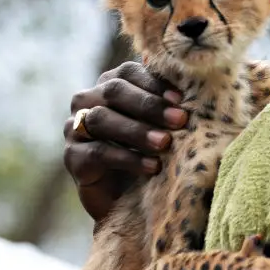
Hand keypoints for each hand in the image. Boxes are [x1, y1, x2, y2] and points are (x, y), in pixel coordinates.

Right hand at [63, 62, 188, 223]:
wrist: (128, 196)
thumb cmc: (151, 149)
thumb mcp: (163, 124)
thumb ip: (171, 100)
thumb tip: (196, 79)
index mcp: (110, 84)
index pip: (128, 72)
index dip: (154, 83)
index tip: (181, 99)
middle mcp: (87, 101)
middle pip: (114, 91)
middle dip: (149, 106)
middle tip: (180, 120)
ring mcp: (74, 128)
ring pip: (102, 119)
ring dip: (137, 131)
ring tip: (165, 143)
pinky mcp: (72, 157)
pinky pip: (97, 152)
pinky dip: (127, 158)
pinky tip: (152, 166)